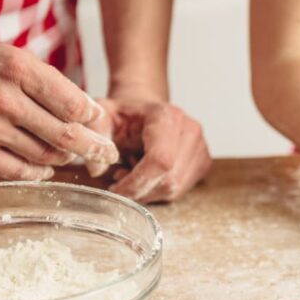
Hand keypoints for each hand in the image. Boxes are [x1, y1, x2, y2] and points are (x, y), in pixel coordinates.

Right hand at [0, 40, 118, 179]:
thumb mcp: (14, 60)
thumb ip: (52, 85)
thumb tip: (92, 115)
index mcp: (19, 69)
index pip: (74, 104)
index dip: (93, 118)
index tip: (100, 124)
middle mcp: (4, 98)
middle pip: (67, 135)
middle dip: (95, 148)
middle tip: (109, 154)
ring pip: (46, 155)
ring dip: (63, 158)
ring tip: (68, 155)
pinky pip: (20, 171)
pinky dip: (39, 172)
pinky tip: (45, 168)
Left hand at [90, 93, 210, 202]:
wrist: (144, 110)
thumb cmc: (123, 115)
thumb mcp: (101, 116)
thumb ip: (96, 135)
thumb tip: (97, 169)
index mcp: (167, 116)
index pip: (160, 161)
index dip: (137, 182)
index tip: (115, 188)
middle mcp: (190, 130)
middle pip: (168, 180)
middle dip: (140, 189)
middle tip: (119, 177)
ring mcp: (201, 146)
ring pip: (175, 188)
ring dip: (148, 190)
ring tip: (133, 171)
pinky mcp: (203, 161)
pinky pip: (181, 189)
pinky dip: (159, 189)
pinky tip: (148, 174)